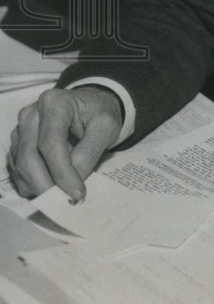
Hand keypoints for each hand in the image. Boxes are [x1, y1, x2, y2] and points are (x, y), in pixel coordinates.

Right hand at [8, 86, 122, 199]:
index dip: (62, 172)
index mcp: (55, 103)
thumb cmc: (98, 114)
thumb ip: (90, 151)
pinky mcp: (17, 145)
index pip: (50, 143)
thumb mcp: (106, 126)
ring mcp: (21, 130)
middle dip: (46, 184)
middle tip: (66, 201)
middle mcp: (32, 114)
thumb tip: (74, 179)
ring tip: (63, 192)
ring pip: (20, 167)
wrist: (90, 106)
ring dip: (39, 186)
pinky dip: (33, 184)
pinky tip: (53, 184)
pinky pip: (18, 171)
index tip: (76, 193)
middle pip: (29, 156)